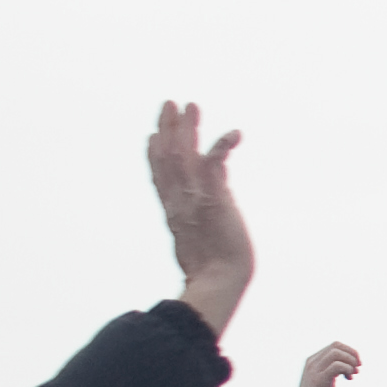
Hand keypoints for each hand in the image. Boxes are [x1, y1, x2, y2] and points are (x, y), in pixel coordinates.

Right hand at [148, 102, 255, 330]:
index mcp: (174, 213)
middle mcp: (179, 201)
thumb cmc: (215, 270)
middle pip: (166, 158)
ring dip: (187, 128)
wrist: (219, 282)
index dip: (154, 155)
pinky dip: (222, 146)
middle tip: (169, 104)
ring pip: (183, 155)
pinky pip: (213, 164)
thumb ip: (205, 209)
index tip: (152, 135)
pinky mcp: (213, 197)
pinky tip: (234, 133)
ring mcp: (193, 197)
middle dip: (167, 129)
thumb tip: (214, 188)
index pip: (160, 178)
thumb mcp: (202, 236)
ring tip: (190, 105)